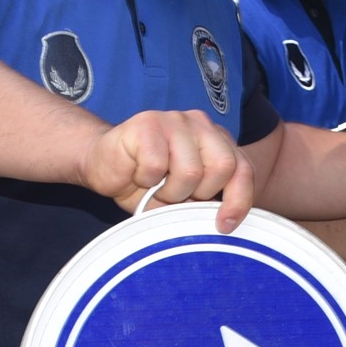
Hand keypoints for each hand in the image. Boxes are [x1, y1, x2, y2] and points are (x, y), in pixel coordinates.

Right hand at [83, 109, 253, 230]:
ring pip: (190, 170)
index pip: (243, 168)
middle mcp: (200, 124)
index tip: (224, 226)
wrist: (102, 164)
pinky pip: (157, 165)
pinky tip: (137, 174)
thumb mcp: (184, 196)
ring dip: (169, 191)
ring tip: (154, 186)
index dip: (238, 200)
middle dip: (200, 194)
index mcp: (216, 140)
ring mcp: (174, 120)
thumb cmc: (146, 182)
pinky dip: (146, 180)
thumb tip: (225, 222)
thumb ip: (208, 199)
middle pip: (223, 167)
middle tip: (176, 197)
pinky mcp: (148, 124)